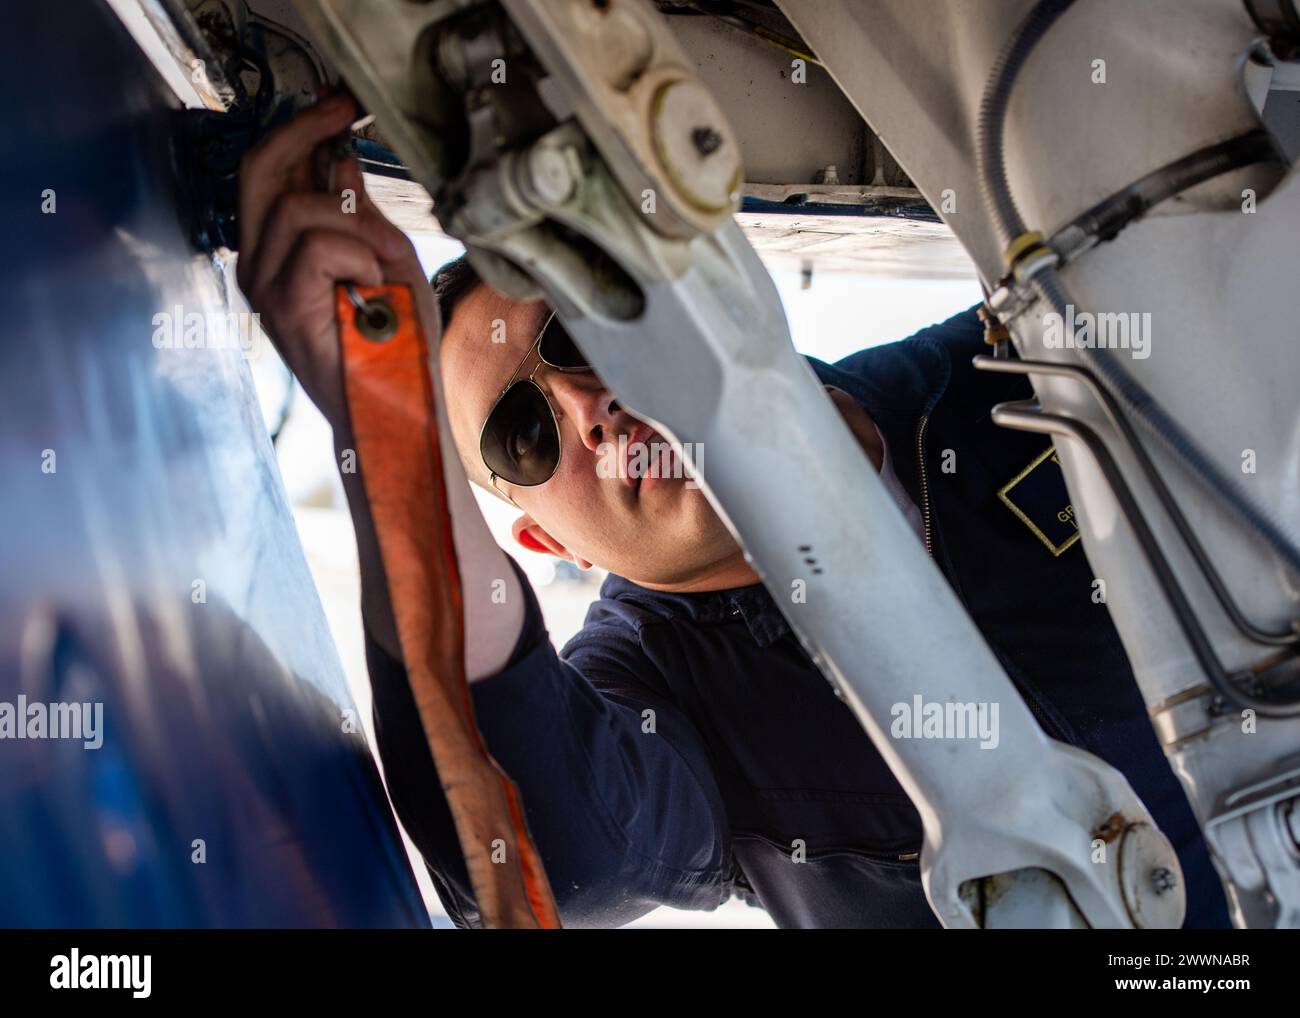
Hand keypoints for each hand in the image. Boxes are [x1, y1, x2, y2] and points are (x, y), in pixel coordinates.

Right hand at [236, 94, 436, 433]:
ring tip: (380, 270)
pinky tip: (372, 289)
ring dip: (356, 230)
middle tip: (342, 115)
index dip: (299, 128)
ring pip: (297, 209)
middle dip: (303, 134)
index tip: (338, 101)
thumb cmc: (396, 344)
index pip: (268, 172)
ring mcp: (263, 285)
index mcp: (280, 251)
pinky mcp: (279, 305)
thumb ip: (357, 212)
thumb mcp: (384, 259)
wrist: (398, 406)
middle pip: (260, 171)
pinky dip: (357, 259)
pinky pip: (316, 246)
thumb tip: (338, 157)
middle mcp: (259, 264)